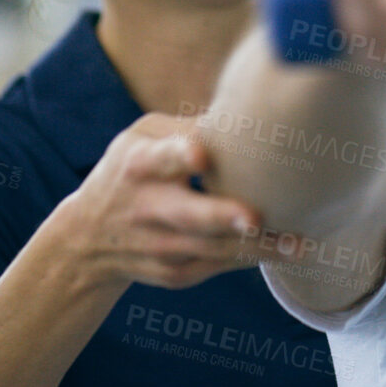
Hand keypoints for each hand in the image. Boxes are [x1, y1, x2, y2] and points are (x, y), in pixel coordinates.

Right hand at [58, 113, 270, 289]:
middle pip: (187, 215)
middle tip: (256, 217)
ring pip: (212, 250)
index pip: (159, 159)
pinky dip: (250, 258)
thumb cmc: (131, 170)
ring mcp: (159, 246)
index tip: (200, 155)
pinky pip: (218, 266)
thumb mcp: (143, 137)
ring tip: (298, 243)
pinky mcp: (174, 273)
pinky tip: (283, 250)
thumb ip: (188, 127)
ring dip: (257, 248)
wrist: (87, 239)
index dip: (179, 155)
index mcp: (139, 165)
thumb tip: (247, 112)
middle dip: (221, 217)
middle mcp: (146, 209)